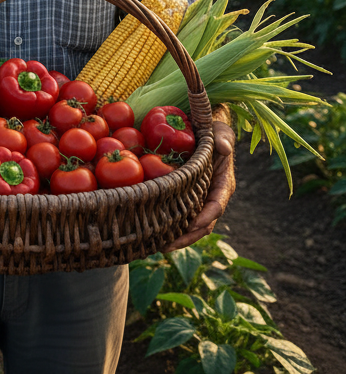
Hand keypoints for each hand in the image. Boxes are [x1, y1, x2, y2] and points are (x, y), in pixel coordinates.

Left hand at [164, 111, 235, 251]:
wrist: (204, 128)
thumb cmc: (213, 128)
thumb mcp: (220, 130)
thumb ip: (223, 138)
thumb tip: (224, 148)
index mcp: (222, 184)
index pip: (215, 207)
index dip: (204, 219)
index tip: (190, 228)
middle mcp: (212, 195)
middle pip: (202, 224)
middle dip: (186, 237)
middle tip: (165, 246)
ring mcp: (198, 197)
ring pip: (189, 224)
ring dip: (175, 236)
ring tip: (155, 245)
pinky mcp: (185, 194)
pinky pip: (178, 212)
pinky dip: (168, 223)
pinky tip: (151, 229)